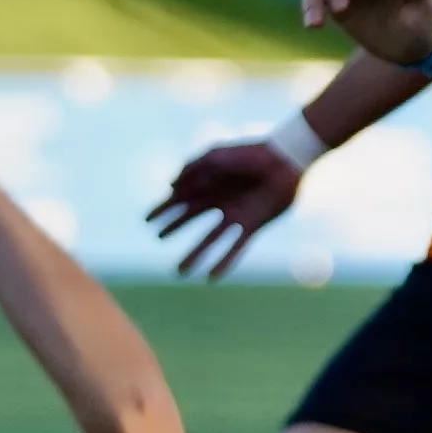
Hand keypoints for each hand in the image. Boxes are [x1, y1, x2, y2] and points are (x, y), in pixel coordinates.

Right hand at [149, 133, 303, 279]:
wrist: (284, 161)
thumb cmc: (251, 154)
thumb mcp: (216, 155)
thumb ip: (193, 168)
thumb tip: (171, 186)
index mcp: (210, 183)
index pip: (181, 198)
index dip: (164, 209)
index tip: (147, 220)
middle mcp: (220, 200)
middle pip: (191, 217)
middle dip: (174, 226)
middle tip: (158, 237)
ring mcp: (235, 214)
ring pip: (210, 239)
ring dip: (195, 255)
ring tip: (180, 272)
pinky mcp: (251, 224)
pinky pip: (235, 247)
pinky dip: (223, 263)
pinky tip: (211, 278)